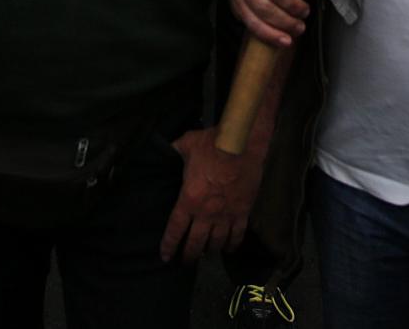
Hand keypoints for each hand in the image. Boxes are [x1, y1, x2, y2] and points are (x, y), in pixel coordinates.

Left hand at [160, 127, 260, 261]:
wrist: (241, 144)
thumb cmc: (211, 144)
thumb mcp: (186, 144)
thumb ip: (175, 150)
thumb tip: (166, 149)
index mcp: (188, 200)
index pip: (175, 229)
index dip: (169, 245)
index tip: (165, 256)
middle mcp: (206, 214)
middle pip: (196, 243)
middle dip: (189, 255)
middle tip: (186, 262)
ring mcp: (226, 215)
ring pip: (216, 243)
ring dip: (210, 251)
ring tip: (206, 254)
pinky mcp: (243, 212)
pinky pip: (237, 235)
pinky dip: (233, 245)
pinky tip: (229, 249)